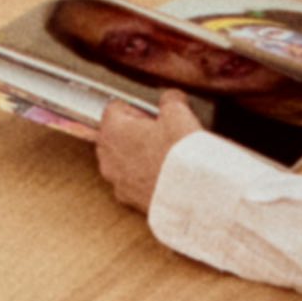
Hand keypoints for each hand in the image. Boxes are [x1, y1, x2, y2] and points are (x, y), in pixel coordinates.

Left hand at [91, 90, 198, 213]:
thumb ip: (170, 101)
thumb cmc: (179, 154)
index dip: (137, 109)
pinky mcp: (131, 200)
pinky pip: (134, 183)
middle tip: (161, 134)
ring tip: (166, 156)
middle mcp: (108, 158)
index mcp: (112, 130)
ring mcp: (117, 182)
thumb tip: (172, 99)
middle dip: (135, 133)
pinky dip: (146, 178)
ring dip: (140, 157)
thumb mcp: (178, 113)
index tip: (153, 115)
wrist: (193, 194)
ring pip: (124, 162)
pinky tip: (167, 176)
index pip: (114, 109)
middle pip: (115, 136)